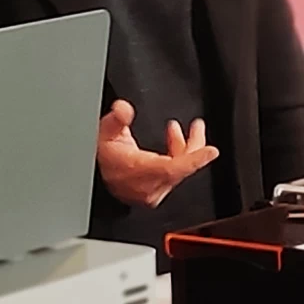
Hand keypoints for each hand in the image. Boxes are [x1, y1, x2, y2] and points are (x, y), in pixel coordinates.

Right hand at [95, 101, 218, 208]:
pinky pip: (172, 176)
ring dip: (182, 150)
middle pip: (181, 168)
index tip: (211, 151)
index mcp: (140, 171)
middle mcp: (148, 187)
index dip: (195, 159)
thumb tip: (124, 109)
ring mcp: (151, 193)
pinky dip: (176, 159)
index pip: (174, 168)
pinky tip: (172, 144)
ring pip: (178, 172)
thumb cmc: (99, 154)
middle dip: (192, 146)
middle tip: (197, 127)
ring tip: (177, 130)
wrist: (92, 173)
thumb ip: (117, 118)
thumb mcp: (106, 130)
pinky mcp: (152, 194)